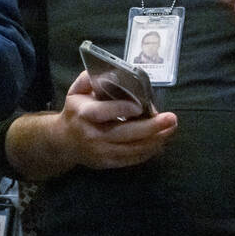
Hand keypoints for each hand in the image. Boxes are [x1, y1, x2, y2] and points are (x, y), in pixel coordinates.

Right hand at [52, 71, 177, 169]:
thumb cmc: (75, 111)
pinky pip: (132, 159)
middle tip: (171, 118)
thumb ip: (90, 78)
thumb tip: (111, 72)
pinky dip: (148, 151)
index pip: (104, 112)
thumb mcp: (76, 91)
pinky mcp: (108, 163)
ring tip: (171, 128)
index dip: (123, 109)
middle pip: (126, 134)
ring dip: (156, 139)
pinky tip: (160, 141)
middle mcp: (93, 135)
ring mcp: (101, 152)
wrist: (63, 142)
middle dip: (151, 127)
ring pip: (133, 149)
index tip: (140, 105)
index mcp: (85, 114)